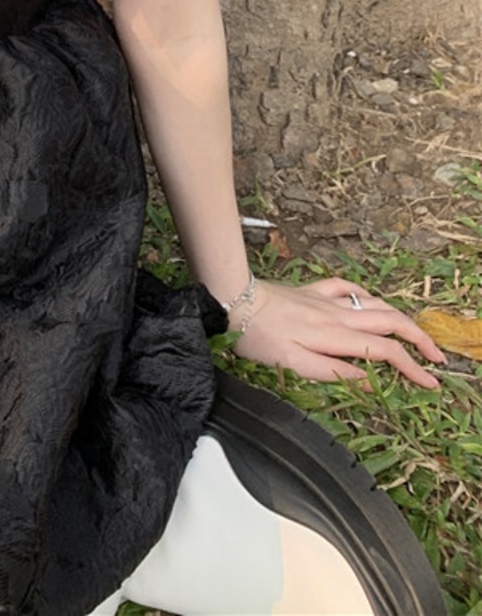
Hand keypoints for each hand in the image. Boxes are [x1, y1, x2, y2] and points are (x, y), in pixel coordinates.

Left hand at [233, 275, 445, 388]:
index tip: (430, 384)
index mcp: (335, 336)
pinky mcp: (311, 290)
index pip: (385, 351)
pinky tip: (370, 300)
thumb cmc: (259, 338)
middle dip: (419, 339)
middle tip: (436, 358)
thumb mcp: (294, 365)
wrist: (234, 300)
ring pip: (374, 303)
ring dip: (400, 318)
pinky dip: (366, 295)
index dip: (412, 368)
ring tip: (415, 334)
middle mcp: (337, 314)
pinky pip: (347, 287)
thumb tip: (370, 380)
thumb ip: (335, 373)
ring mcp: (325, 299)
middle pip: (390, 321)